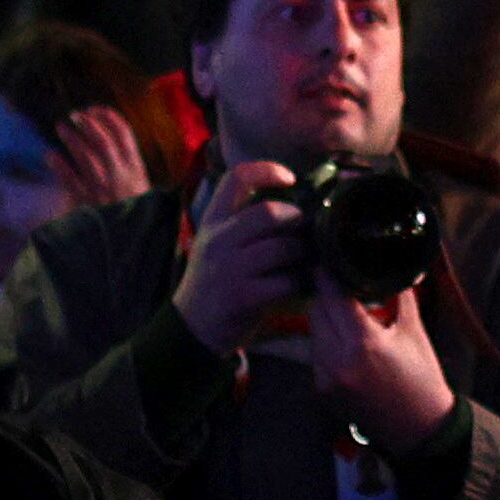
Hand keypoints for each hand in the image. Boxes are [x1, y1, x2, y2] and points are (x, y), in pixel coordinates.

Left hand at [54, 106, 152, 207]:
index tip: (96, 110)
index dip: (108, 117)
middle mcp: (119, 173)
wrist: (132, 243)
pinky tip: (49, 155)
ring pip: (85, 156)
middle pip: (101, 140)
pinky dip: (59, 166)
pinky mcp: (86, 201)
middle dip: (88, 124)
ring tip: (61, 127)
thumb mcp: (146, 190)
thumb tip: (123, 151)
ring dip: (71, 139)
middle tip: (75, 115)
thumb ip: (134, 172)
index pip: (123, 133)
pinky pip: (70, 180)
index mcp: (136, 168)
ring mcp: (101, 187)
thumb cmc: (141, 216)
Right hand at [172, 162, 304, 353]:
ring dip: (305, 254)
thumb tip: (295, 202)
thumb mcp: (218, 243)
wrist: (190, 329)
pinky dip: (302, 282)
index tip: (290, 178)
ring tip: (309, 259)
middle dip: (298, 219)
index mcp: (213, 221)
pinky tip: (303, 284)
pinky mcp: (242, 297)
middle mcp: (217, 241)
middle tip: (307, 229)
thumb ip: (245, 221)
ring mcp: (228, 269)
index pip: (236, 178)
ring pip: (284, 248)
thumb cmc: (215, 281)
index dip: (267, 170)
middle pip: (269, 213)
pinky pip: (287, 282)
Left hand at [309, 269, 457, 454]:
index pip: (334, 297)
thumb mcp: (414, 331)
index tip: (328, 260)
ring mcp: (326, 378)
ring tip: (344, 310)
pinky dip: (326, 340)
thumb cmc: (422, 376)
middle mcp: (338, 360)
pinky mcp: (322, 390)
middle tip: (338, 281)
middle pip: (318, 311)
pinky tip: (345, 339)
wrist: (419, 427)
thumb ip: (400, 295)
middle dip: (327, 295)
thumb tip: (395, 266)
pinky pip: (316, 353)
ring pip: (314, 331)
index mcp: (364, 342)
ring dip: (325, 317)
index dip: (329, 276)